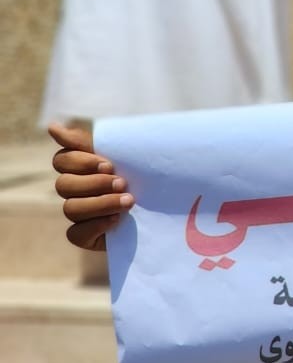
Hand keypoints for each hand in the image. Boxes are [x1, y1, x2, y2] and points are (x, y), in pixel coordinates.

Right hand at [50, 122, 132, 251]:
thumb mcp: (123, 153)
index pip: (62, 160)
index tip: (109, 164)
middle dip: (95, 183)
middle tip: (122, 182)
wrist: (170, 202)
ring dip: (100, 203)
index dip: (81, 162)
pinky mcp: (87, 235)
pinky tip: (117, 219)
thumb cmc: (144, 171)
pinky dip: (96, 225)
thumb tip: (52, 127)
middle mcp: (76, 190)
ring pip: (70, 208)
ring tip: (128, 201)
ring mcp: (80, 214)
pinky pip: (75, 234)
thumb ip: (87, 141)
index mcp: (81, 167)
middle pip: (63, 185)